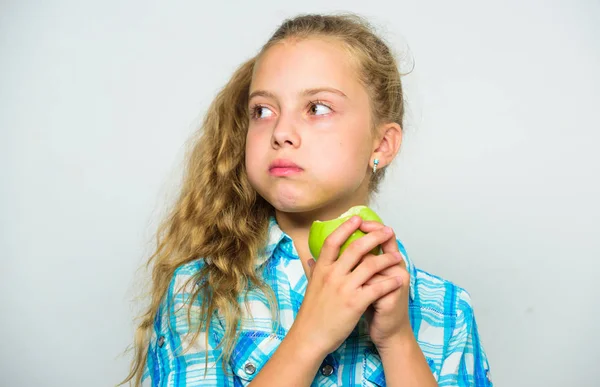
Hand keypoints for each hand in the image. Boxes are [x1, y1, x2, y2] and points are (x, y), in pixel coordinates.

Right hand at [293, 216, 403, 357]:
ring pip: (370, 265)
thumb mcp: (311, 286)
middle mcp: (332, 275)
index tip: (357, 218)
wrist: (310, 336)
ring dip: (387, 259)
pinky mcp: (354, 303)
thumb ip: (314, 270)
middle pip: (356, 248)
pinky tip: (397, 279)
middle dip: (374, 237)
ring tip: (397, 256)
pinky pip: (377, 288)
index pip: (333, 241)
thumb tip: (311, 258)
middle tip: (387, 231)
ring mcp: (343, 288)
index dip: (346, 227)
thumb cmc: (311, 313)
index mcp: (321, 269)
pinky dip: (389, 282)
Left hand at [359, 221, 412, 349]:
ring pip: (377, 262)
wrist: (386, 330)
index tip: (355, 218)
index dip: (371, 226)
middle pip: (386, 242)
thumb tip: (329, 250)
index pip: (383, 236)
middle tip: (355, 226)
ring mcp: (397, 280)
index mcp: (387, 261)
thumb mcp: (360, 280)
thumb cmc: (371, 304)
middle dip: (369, 234)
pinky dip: (362, 282)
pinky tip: (352, 283)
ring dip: (361, 261)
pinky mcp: (394, 294)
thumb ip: (352, 263)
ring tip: (348, 260)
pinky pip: (376, 282)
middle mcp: (396, 267)